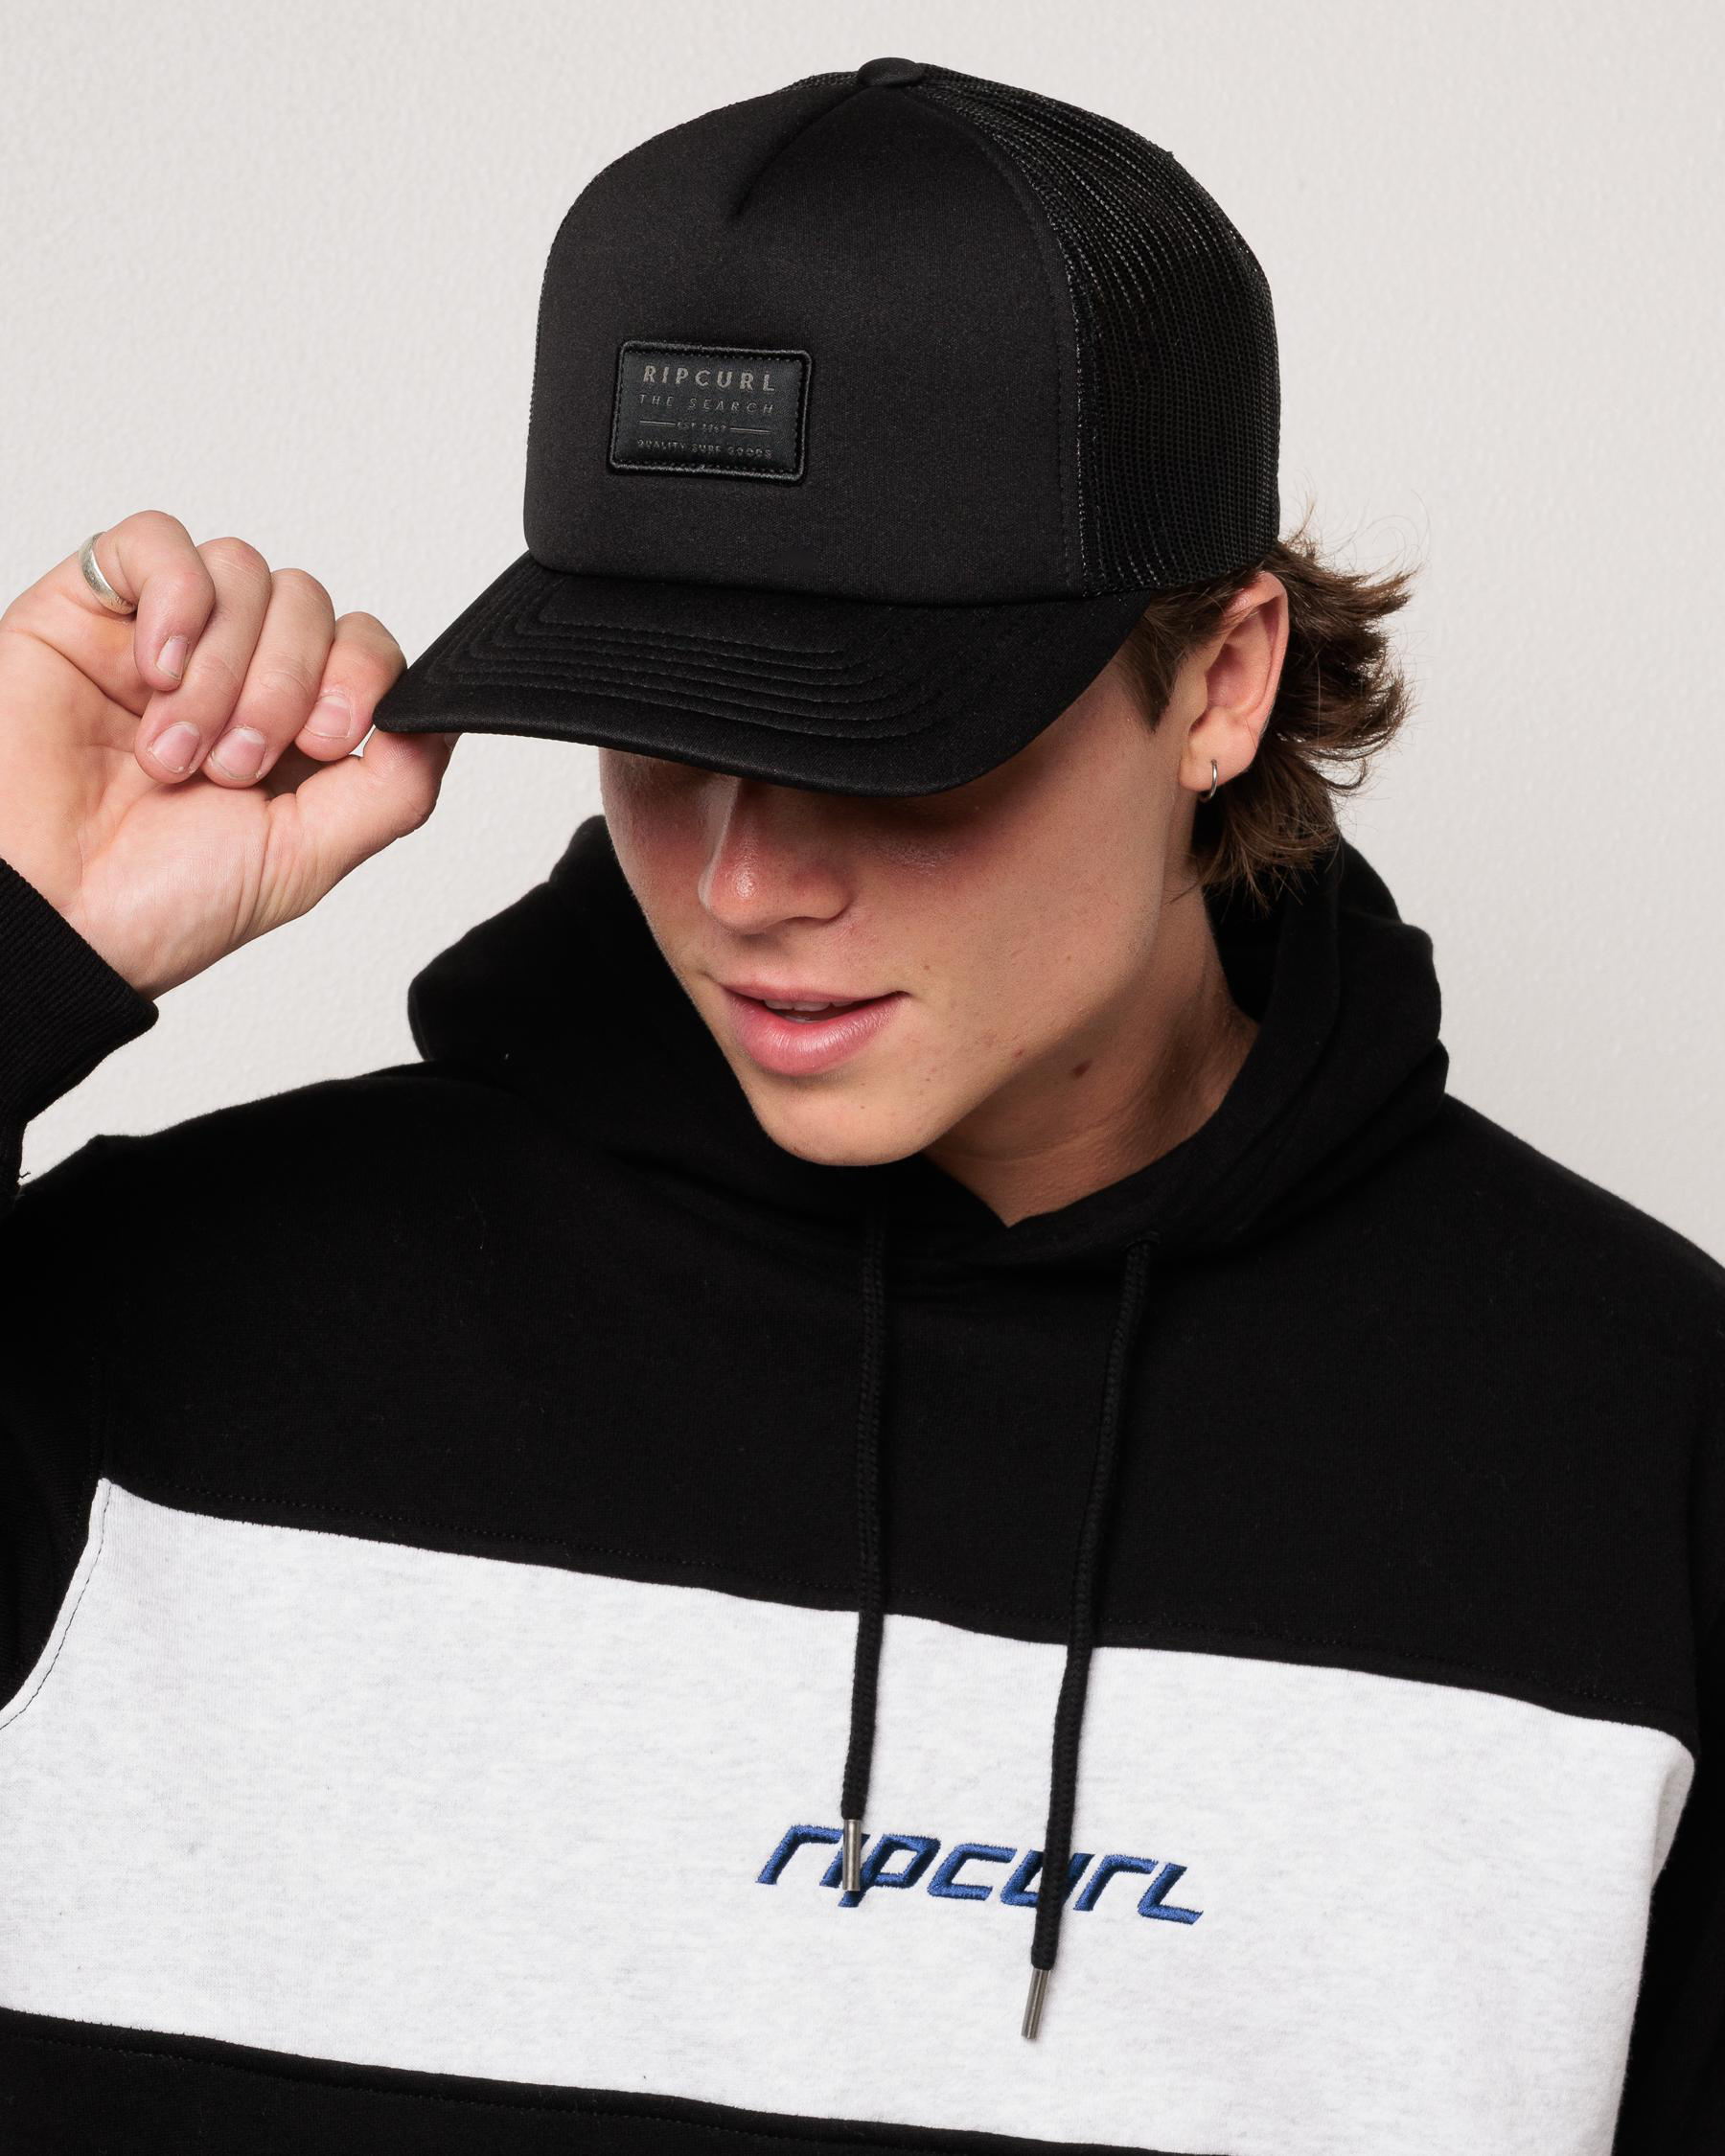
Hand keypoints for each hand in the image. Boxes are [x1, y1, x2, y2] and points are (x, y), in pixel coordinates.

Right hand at [0, 509, 457, 1000]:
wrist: (41, 916)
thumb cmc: (151, 903)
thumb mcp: (307, 857)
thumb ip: (394, 787)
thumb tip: (446, 717)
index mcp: (292, 733)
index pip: (363, 647)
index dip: (361, 676)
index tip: (327, 741)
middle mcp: (232, 677)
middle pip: (310, 602)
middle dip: (283, 685)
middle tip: (231, 765)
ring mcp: (162, 638)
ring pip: (243, 572)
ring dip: (221, 667)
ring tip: (174, 751)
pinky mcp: (88, 609)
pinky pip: (156, 542)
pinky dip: (174, 597)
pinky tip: (154, 669)